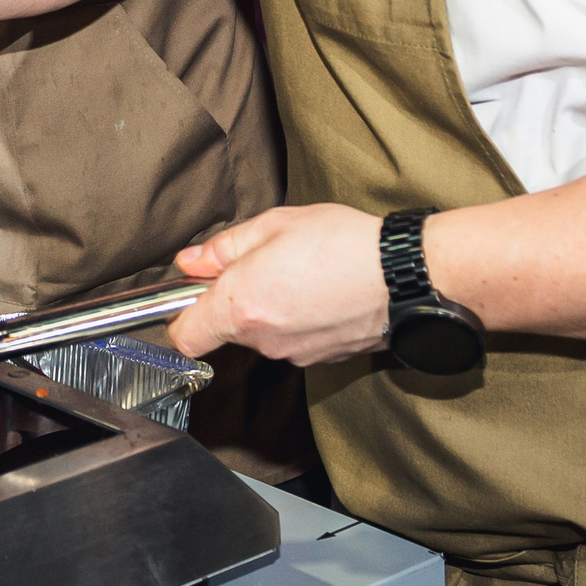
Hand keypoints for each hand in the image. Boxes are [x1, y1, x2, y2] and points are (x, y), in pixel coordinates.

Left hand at [166, 205, 391, 366]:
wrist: (405, 275)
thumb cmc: (343, 243)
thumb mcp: (273, 225)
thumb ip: (223, 248)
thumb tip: (190, 262)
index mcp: (241, 306)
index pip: (184, 336)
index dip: (179, 315)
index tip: (191, 293)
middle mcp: (263, 339)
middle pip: (226, 329)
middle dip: (234, 299)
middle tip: (262, 262)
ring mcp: (293, 354)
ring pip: (262, 334)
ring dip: (269, 307)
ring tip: (299, 272)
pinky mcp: (321, 359)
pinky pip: (292, 339)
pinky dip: (297, 319)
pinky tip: (320, 291)